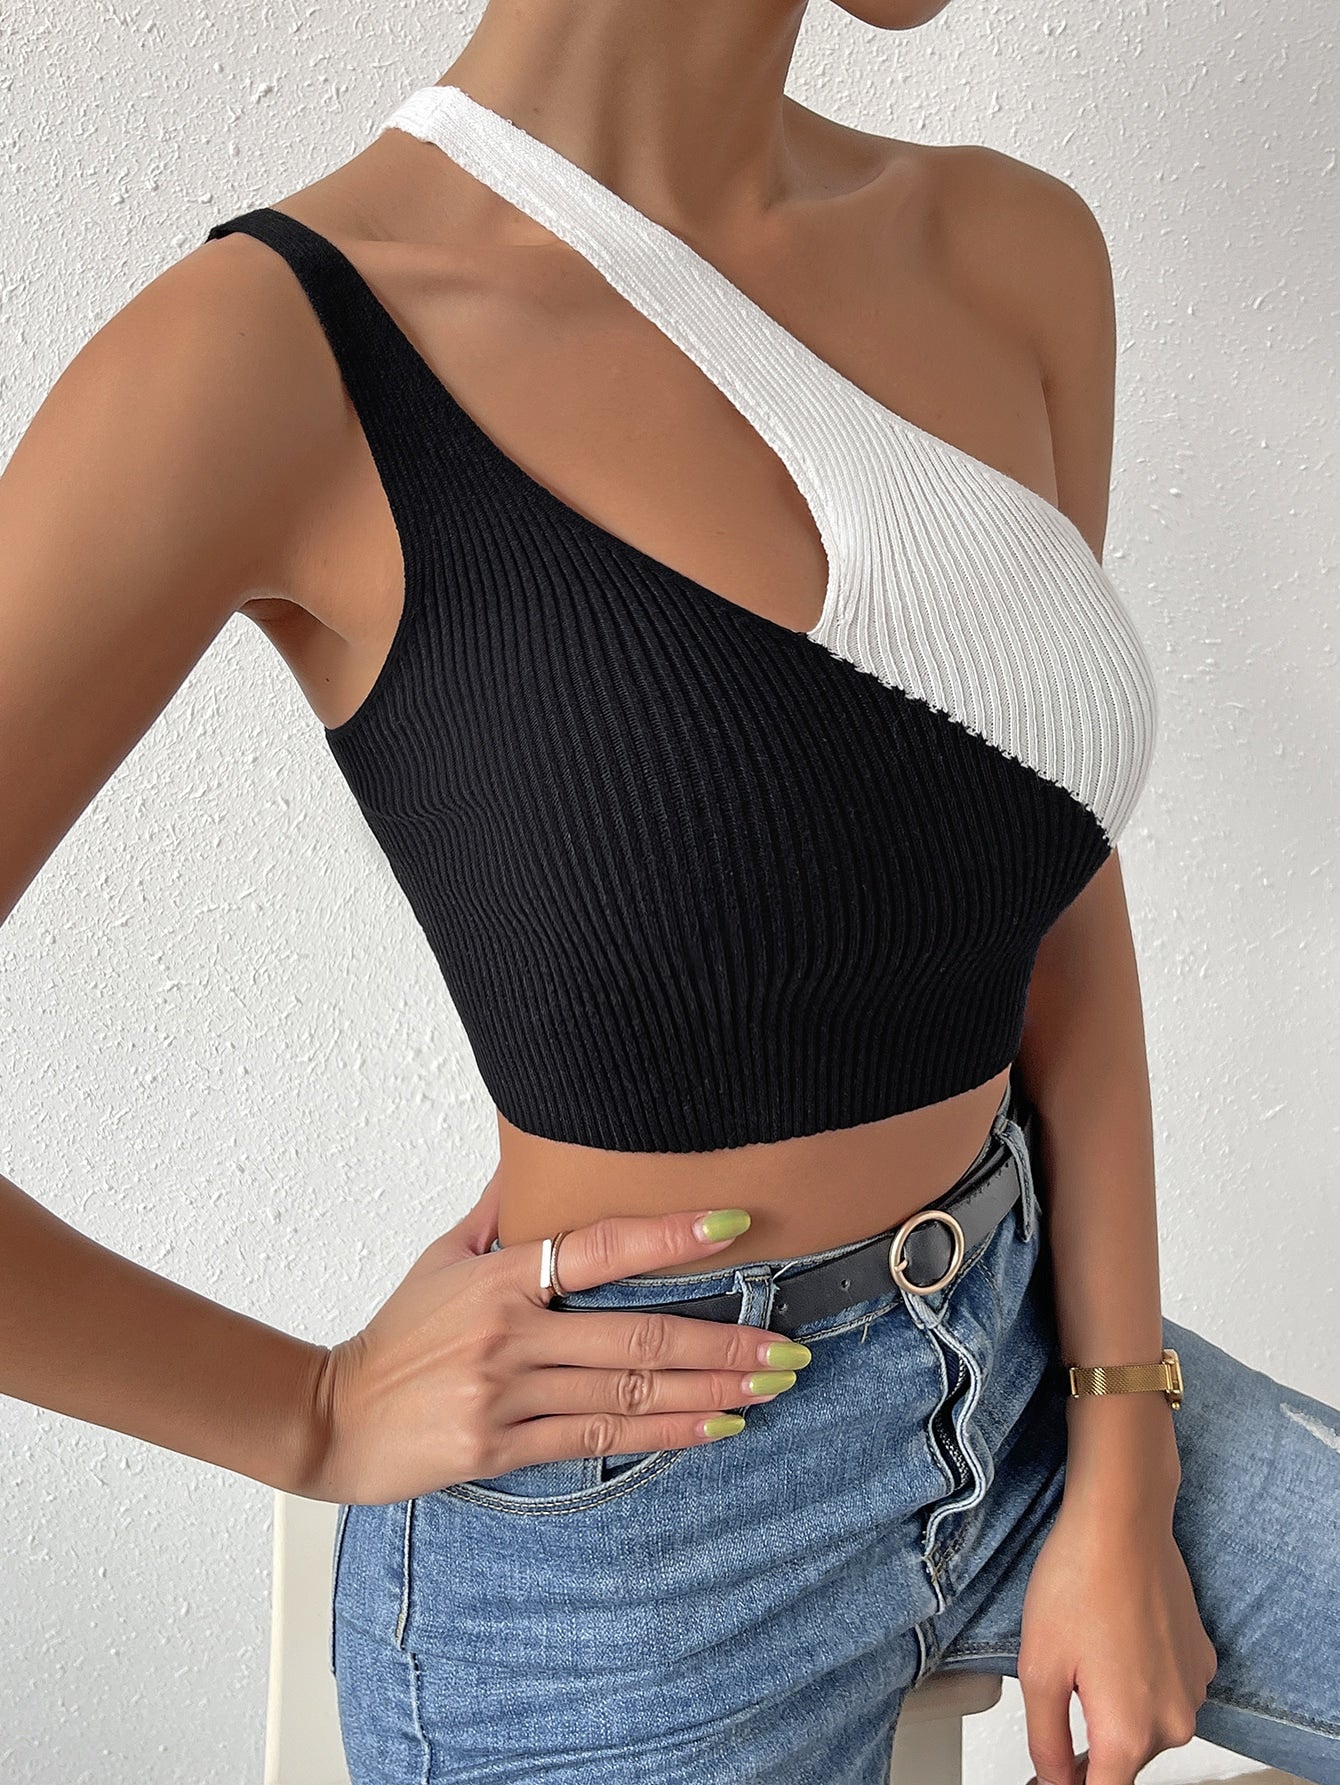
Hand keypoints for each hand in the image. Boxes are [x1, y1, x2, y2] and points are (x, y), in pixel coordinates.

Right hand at [305, 1196, 804, 1504]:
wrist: (332, 1419)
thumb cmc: (397, 1336)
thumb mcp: (440, 1259)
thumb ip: (499, 1213)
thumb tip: (538, 1158)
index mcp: (500, 1277)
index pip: (597, 1245)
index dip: (668, 1235)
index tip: (733, 1228)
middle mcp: (510, 1333)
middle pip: (636, 1337)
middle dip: (722, 1344)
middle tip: (787, 1346)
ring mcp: (507, 1393)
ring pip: (629, 1394)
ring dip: (709, 1392)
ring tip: (770, 1386)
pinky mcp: (502, 1446)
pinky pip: (599, 1441)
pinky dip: (664, 1435)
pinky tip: (714, 1428)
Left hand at [1018, 1489, 1218, 1784]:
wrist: (1122, 1520)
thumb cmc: (1079, 1580)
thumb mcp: (1039, 1668)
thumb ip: (1046, 1740)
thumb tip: (1054, 1782)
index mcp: (1130, 1734)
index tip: (1048, 1778)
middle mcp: (1173, 1722)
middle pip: (1123, 1762)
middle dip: (1089, 1746)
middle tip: (1059, 1698)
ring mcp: (1193, 1690)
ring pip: (1146, 1725)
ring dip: (1116, 1708)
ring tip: (1086, 1654)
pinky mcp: (1201, 1660)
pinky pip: (1166, 1690)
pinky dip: (1140, 1679)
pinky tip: (1114, 1640)